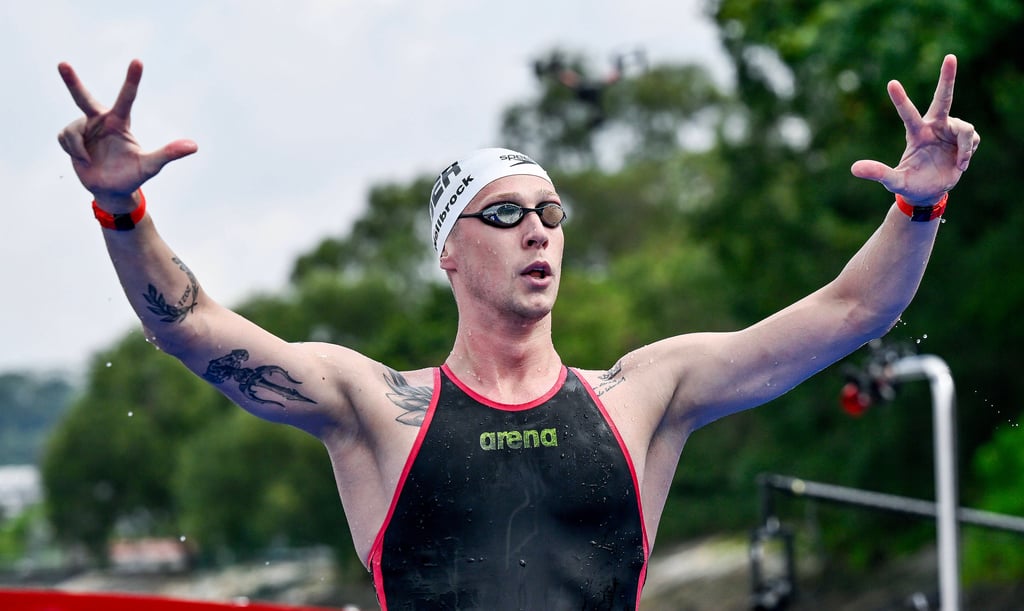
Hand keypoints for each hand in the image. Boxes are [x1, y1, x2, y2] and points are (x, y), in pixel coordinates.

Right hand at [57, 59, 197, 209]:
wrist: (110, 190)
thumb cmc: (133, 175)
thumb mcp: (150, 165)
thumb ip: (168, 153)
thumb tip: (194, 146)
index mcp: (120, 122)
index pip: (127, 98)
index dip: (132, 80)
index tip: (138, 61)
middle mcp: (101, 120)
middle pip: (84, 98)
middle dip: (72, 82)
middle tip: (62, 64)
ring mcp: (84, 127)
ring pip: (72, 130)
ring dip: (78, 148)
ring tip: (89, 160)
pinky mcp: (69, 136)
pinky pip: (65, 138)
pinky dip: (73, 152)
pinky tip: (82, 159)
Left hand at [851, 54, 979, 204]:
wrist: (929, 192)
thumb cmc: (909, 184)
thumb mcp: (894, 181)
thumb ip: (878, 173)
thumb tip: (853, 169)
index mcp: (916, 133)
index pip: (908, 114)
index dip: (900, 99)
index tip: (891, 82)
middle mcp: (934, 127)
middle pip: (943, 99)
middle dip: (948, 78)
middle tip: (950, 57)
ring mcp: (951, 131)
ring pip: (965, 128)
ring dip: (965, 147)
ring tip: (960, 164)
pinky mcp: (966, 138)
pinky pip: (973, 139)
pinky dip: (968, 154)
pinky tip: (960, 164)